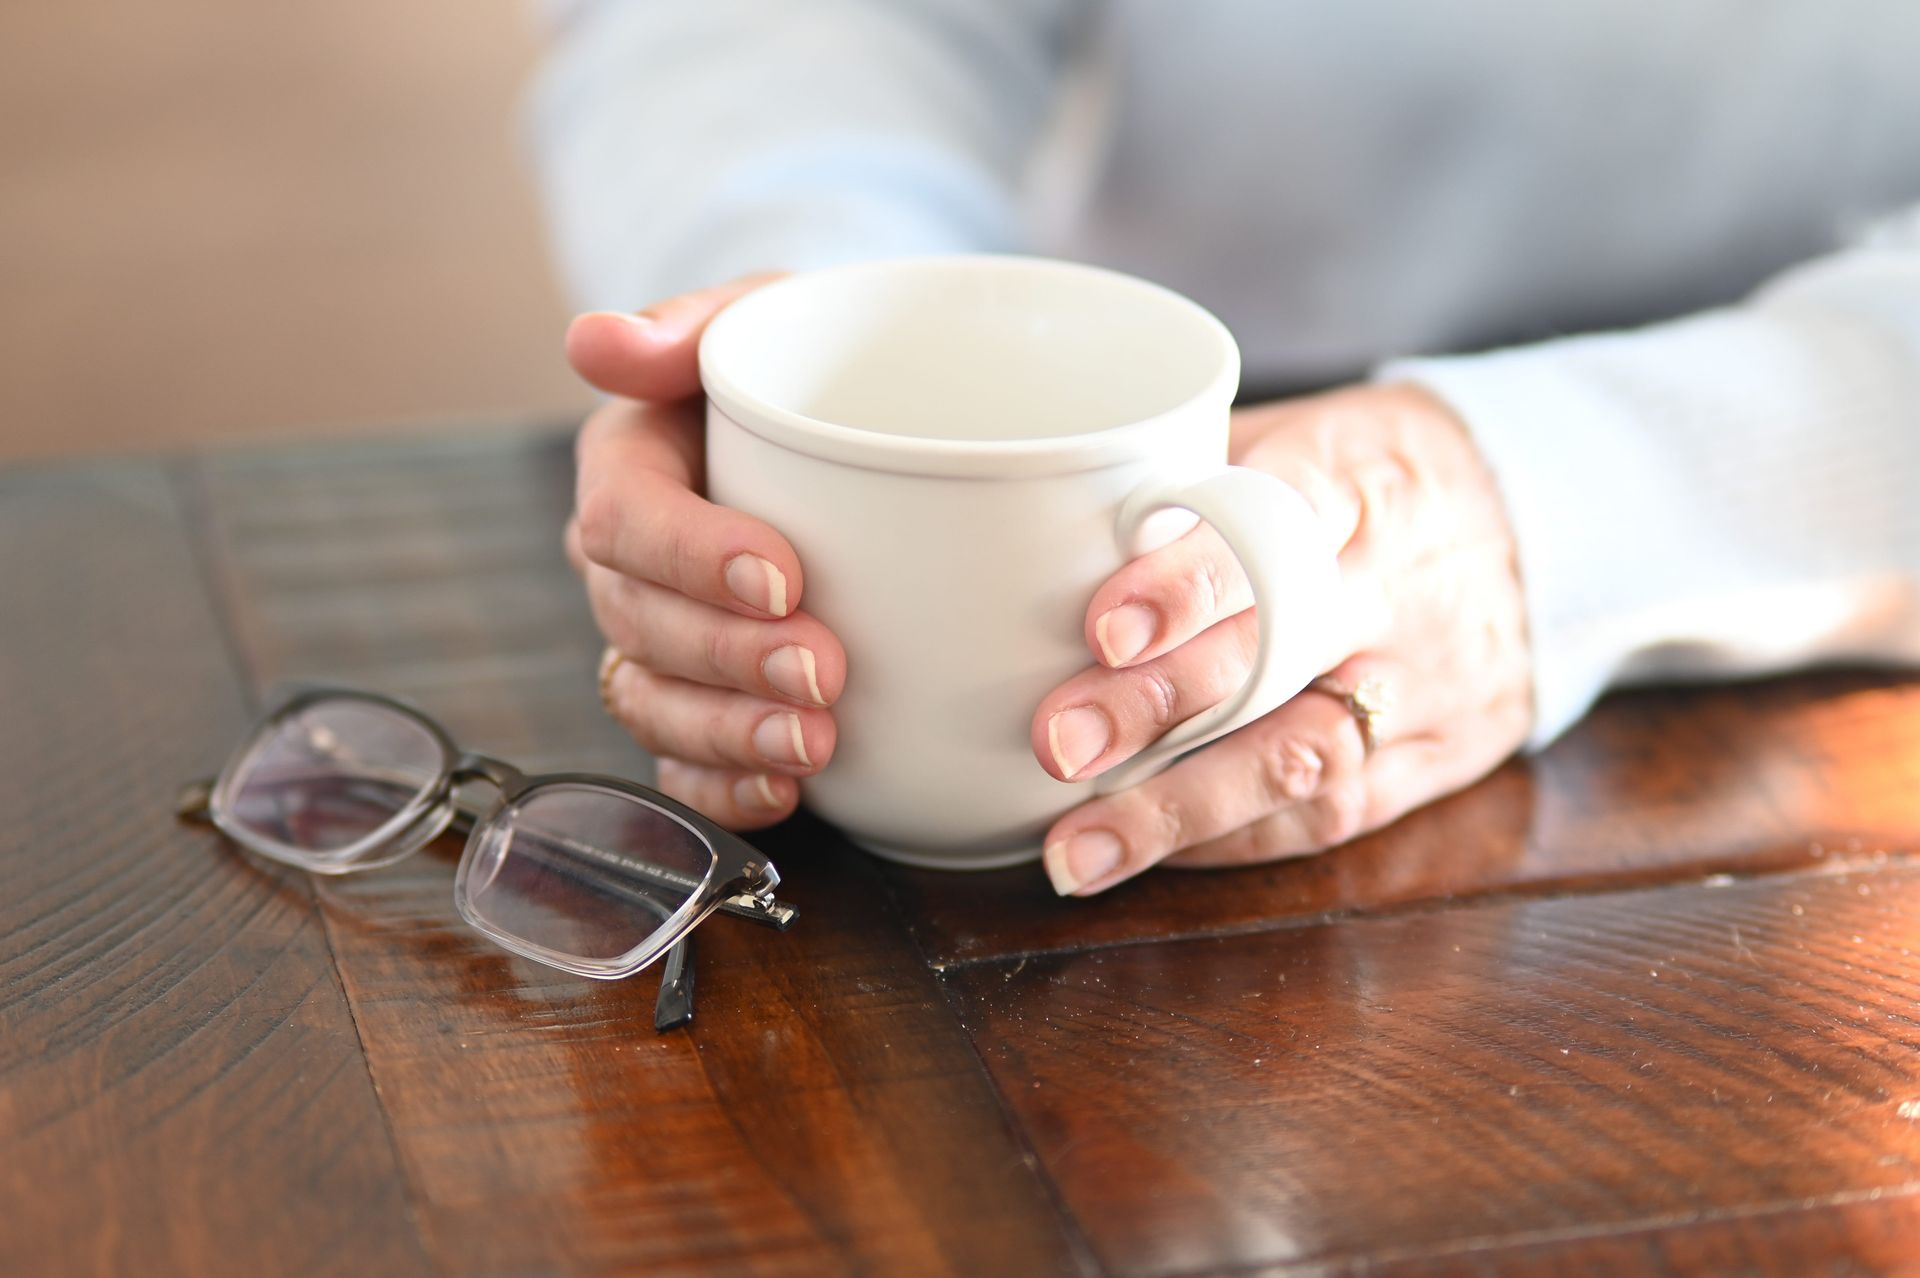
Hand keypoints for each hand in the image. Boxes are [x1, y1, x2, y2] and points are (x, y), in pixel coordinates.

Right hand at [565, 274, 846, 828]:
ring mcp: (659, 640)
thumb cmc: (802, 360)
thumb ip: (686, 325)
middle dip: (728, 657)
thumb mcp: (758, 317)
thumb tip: (595, 340)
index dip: (690, 555)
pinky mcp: (702, 701)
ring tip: (815, 743)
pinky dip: (727, 787)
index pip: (626, 517)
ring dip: (730, 732)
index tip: (782, 574)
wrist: (862, 417)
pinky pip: (684, 765)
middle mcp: (627, 562)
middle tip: (824, 668)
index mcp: (628, 463)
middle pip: (640, 623)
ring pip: (655, 705)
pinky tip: (789, 788)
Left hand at [1032, 383, 1531, 894]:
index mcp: (1356, 484)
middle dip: (1160, 706)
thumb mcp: (1307, 430)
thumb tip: (1046, 520)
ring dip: (1181, 811)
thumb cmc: (1377, 472)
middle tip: (1059, 741)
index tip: (1104, 626)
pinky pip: (1339, 812)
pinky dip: (1237, 837)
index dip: (1186, 585)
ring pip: (1305, 759)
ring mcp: (1428, 682)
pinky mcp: (1446, 755)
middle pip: (1278, 654)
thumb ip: (1197, 470)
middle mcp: (1397, 589)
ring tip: (1078, 851)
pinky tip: (1154, 851)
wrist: (1552, 514)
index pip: (1272, 533)